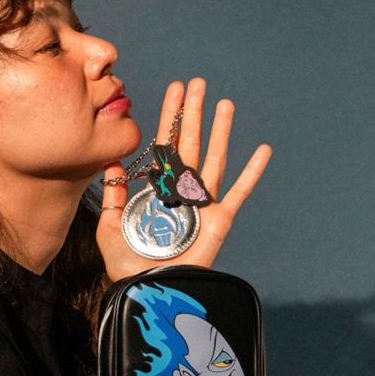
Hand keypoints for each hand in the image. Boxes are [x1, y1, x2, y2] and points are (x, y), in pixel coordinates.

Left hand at [97, 79, 272, 281]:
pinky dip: (252, 172)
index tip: (174, 90)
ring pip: (214, 158)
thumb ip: (115, 196)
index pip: (165, 145)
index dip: (169, 118)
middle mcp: (181, 191)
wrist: (148, 291)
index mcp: (157, 189)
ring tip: (225, 103)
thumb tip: (111, 163)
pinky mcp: (219, 220)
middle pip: (191, 144)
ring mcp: (202, 204)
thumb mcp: (111, 228)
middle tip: (198, 84)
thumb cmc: (128, 265)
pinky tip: (263, 149)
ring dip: (220, 131)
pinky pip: (238, 192)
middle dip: (194, 113)